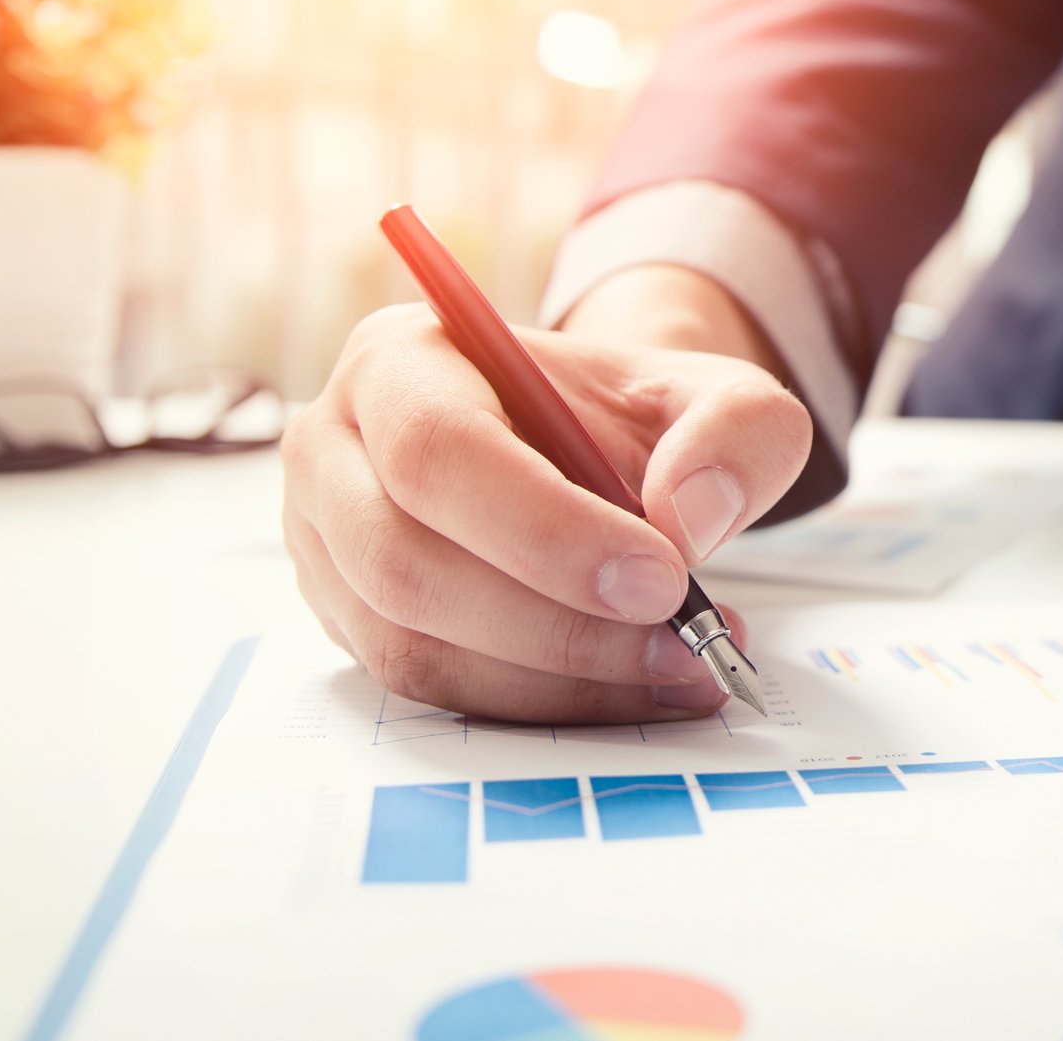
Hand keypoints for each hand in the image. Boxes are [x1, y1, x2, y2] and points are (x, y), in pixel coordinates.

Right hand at [282, 296, 810, 722]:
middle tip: (684, 641)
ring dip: (559, 679)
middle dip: (557, 623)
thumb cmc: (634, 417)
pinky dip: (542, 703)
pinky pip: (433, 690)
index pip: (440, 448)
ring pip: (415, 646)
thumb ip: (734, 430)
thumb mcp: (717, 392)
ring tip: (682, 666)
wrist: (597, 452)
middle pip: (406, 563)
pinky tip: (634, 687)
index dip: (544, 528)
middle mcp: (335, 451)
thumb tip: (688, 518)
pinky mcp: (355, 626)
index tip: (662, 579)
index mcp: (399, 360)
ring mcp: (329, 548)